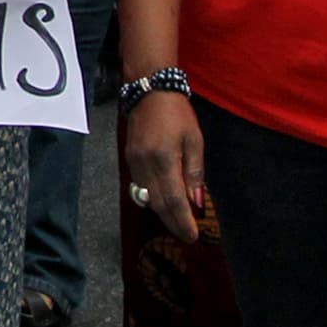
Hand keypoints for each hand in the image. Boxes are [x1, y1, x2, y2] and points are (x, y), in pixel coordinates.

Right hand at [121, 89, 206, 244]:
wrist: (149, 91)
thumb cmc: (177, 113)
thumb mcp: (195, 140)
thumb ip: (195, 172)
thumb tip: (196, 201)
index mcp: (164, 158)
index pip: (174, 199)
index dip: (183, 220)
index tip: (193, 235)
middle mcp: (145, 164)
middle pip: (158, 203)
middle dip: (173, 222)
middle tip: (186, 235)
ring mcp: (134, 162)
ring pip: (147, 197)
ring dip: (163, 213)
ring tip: (178, 223)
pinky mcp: (129, 159)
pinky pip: (140, 186)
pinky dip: (153, 198)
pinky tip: (164, 202)